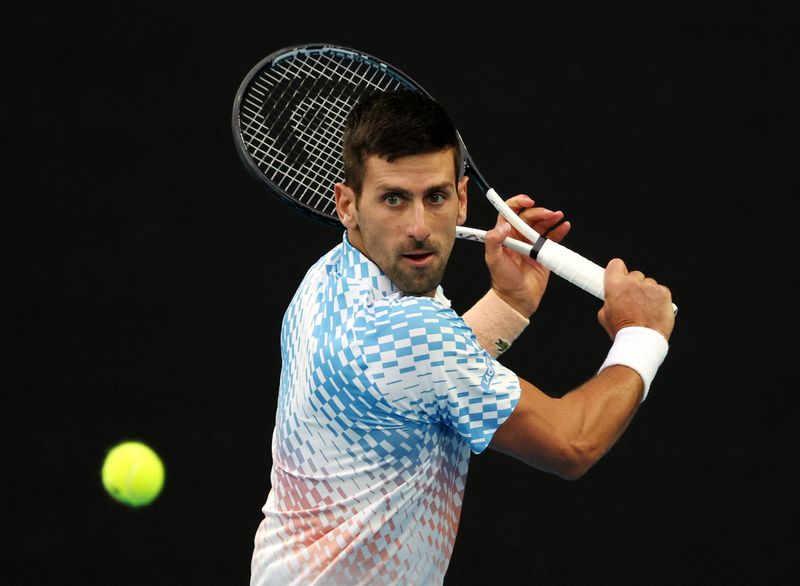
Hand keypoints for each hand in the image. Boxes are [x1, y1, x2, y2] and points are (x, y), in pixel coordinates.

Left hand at [483, 194, 570, 317]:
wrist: (518, 299)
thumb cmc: (503, 281)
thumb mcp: (493, 260)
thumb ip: (493, 241)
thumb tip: (503, 226)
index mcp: (504, 235)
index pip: (509, 212)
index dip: (517, 203)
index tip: (527, 201)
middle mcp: (518, 237)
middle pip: (529, 216)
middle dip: (539, 212)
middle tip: (548, 214)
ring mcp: (531, 244)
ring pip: (542, 224)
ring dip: (550, 218)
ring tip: (558, 217)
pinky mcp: (543, 252)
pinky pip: (552, 237)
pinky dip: (559, 230)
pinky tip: (564, 226)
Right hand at [598, 258, 674, 340]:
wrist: (641, 340)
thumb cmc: (622, 330)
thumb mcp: (604, 316)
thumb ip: (608, 301)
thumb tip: (611, 299)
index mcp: (615, 285)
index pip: (616, 264)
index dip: (618, 271)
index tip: (620, 276)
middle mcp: (632, 282)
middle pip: (634, 275)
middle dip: (634, 286)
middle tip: (633, 301)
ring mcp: (649, 286)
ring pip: (649, 284)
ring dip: (647, 293)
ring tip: (645, 310)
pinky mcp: (663, 292)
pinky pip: (660, 291)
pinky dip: (658, 300)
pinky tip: (654, 311)